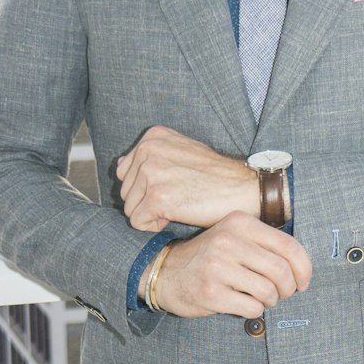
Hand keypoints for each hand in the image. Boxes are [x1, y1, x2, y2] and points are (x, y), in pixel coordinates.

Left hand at [117, 126, 258, 231]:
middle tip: (178, 197)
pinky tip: (177, 214)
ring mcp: (151, 172)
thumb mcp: (180, 151)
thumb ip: (150, 156)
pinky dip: (155, 226)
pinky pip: (138, 222)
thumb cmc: (216, 175)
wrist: (244, 188)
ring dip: (152, 214)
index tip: (173, 185)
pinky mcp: (156, 196)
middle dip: (146, 201)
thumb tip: (119, 163)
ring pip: (130, 208)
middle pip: (125, 191)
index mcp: (152, 137)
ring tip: (179, 204)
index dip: (146, 187)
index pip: (125, 171)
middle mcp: (148, 150)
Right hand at [144, 212, 311, 318]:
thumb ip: (266, 245)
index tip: (303, 282)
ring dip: (271, 300)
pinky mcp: (211, 293)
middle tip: (282, 293)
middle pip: (281, 271)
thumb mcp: (235, 237)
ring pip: (269, 291)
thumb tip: (302, 269)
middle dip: (288, 288)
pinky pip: (252, 308)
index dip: (304, 268)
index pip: (288, 246)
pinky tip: (245, 304)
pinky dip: (255, 310)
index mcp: (239, 222)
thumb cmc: (210, 257)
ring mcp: (218, 267)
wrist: (166, 272)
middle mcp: (229, 241)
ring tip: (262, 299)